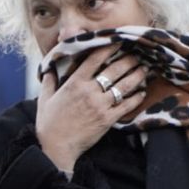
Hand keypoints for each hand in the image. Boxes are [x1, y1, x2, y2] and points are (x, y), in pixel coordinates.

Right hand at [36, 47, 148, 171]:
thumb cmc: (49, 123)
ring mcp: (100, 106)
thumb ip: (49, 82)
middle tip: (137, 55)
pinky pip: (126, 106)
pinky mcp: (108, 119)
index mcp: (74, 83)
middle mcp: (89, 92)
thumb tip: (49, 70)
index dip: (107, 48)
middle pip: (114, 70)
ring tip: (144, 69)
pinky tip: (142, 92)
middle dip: (128, 60)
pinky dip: (136, 98)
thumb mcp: (45, 98)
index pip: (94, 59)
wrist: (56, 146)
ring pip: (124, 87)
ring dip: (136, 76)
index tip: (117, 41)